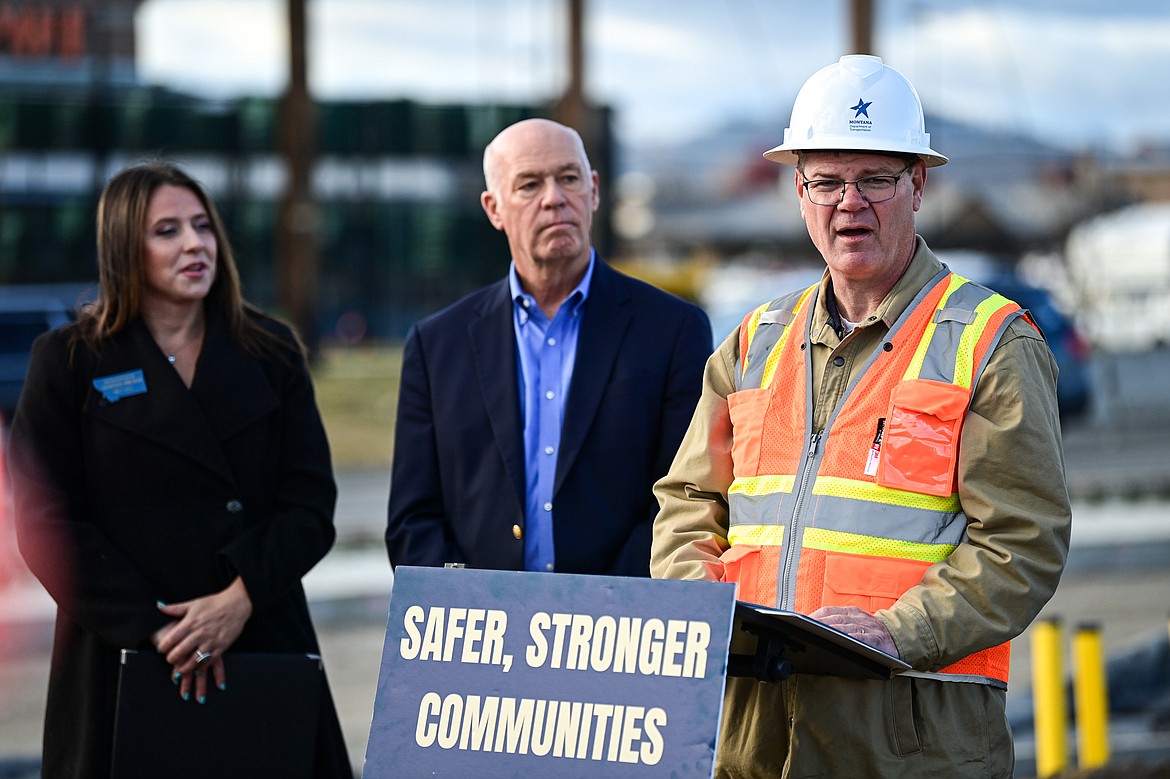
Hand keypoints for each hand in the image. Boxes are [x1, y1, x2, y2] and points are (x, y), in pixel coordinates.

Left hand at [152, 577, 252, 702]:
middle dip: (171, 659)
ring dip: (184, 669)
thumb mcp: (193, 603)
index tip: (161, 649)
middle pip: (180, 652)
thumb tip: (159, 606)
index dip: (163, 647)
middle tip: (169, 660)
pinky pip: (208, 662)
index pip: (171, 639)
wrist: (236, 604)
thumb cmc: (215, 603)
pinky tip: (196, 669)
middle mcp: (199, 633)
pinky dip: (200, 668)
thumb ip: (175, 608)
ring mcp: (210, 641)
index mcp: (190, 622)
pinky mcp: (221, 647)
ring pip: (193, 661)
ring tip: (179, 671)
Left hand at [809, 605, 899, 657]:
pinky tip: (842, 642)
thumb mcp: (855, 621)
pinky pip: (864, 640)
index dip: (815, 616)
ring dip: (831, 632)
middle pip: (835, 620)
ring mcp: (869, 629)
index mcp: (852, 612)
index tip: (801, 621)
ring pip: (847, 629)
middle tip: (805, 629)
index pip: (829, 611)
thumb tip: (811, 624)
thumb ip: (837, 621)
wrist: (899, 635)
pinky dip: (852, 640)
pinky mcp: (878, 641)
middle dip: (819, 625)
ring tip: (817, 635)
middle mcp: (860, 617)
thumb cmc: (871, 631)